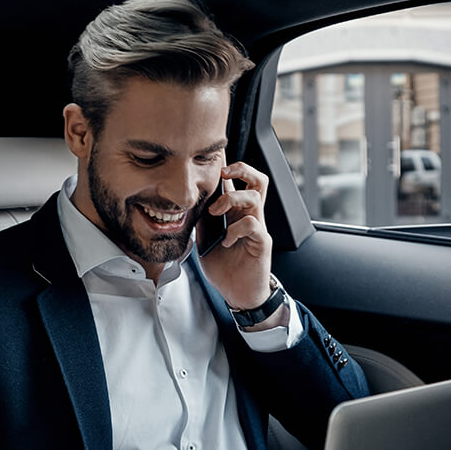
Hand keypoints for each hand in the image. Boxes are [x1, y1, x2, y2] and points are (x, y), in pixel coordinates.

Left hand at [197, 162, 273, 313]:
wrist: (238, 293)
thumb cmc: (225, 266)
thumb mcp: (205, 239)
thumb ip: (202, 220)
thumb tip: (189, 203)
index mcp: (236, 213)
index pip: (238, 182)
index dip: (230, 166)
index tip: (214, 156)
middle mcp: (250, 216)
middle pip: (258, 180)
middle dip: (242, 169)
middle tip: (223, 174)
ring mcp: (258, 228)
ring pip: (255, 197)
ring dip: (232, 200)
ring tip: (217, 213)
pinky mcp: (262, 243)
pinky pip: (253, 226)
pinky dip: (236, 230)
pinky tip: (227, 241)